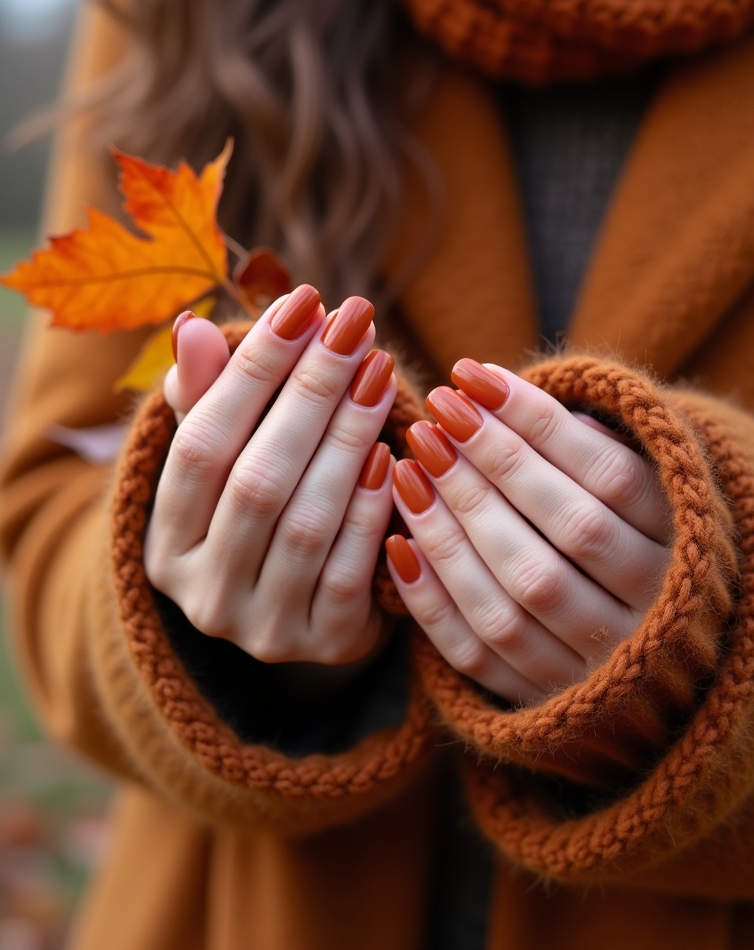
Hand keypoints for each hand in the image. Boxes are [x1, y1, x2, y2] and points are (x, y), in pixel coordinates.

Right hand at [145, 287, 396, 665]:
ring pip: (305, 522)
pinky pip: (349, 570)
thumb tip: (191, 328)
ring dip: (346, 438)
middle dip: (310, 393)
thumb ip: (207, 401)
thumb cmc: (260, 515)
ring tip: (380, 370)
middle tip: (355, 324)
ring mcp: (262, 629)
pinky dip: (369, 507)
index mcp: (164, 544)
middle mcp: (203, 595)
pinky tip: (391, 450)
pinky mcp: (323, 644)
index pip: (200, 444)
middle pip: (256, 480)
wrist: (303, 610)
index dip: (250, 372)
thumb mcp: (223, 464)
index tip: (302, 304)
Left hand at [387, 359, 670, 704]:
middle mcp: (651, 608)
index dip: (537, 422)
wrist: (658, 667)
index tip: (472, 376)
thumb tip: (493, 391)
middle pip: (567, 530)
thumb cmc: (629, 543)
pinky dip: (433, 601)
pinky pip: (481, 656)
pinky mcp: (549, 706)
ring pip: (519, 594)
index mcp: (685, 544)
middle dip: (492, 464)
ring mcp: (601, 666)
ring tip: (408, 465)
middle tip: (434, 413)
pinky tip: (397, 543)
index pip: (610, 473)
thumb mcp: (634, 491)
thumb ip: (584, 445)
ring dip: (453, 526)